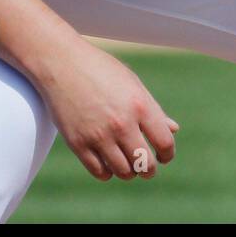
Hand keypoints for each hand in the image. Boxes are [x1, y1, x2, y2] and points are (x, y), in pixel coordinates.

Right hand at [37, 38, 179, 181]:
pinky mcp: (78, 144)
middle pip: (145, 164)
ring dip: (129, 172)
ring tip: (128, 164)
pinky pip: (100, 172)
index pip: (164, 143)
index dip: (167, 154)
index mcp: (140, 105)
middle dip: (149, 169)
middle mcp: (122, 123)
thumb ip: (154, 110)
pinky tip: (109, 163)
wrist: (61, 63)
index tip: (164, 156)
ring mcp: (99, 135)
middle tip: (147, 167)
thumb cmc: (101, 70)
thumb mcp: (133, 84)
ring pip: (123, 172)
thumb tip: (174, 129)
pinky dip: (108, 172)